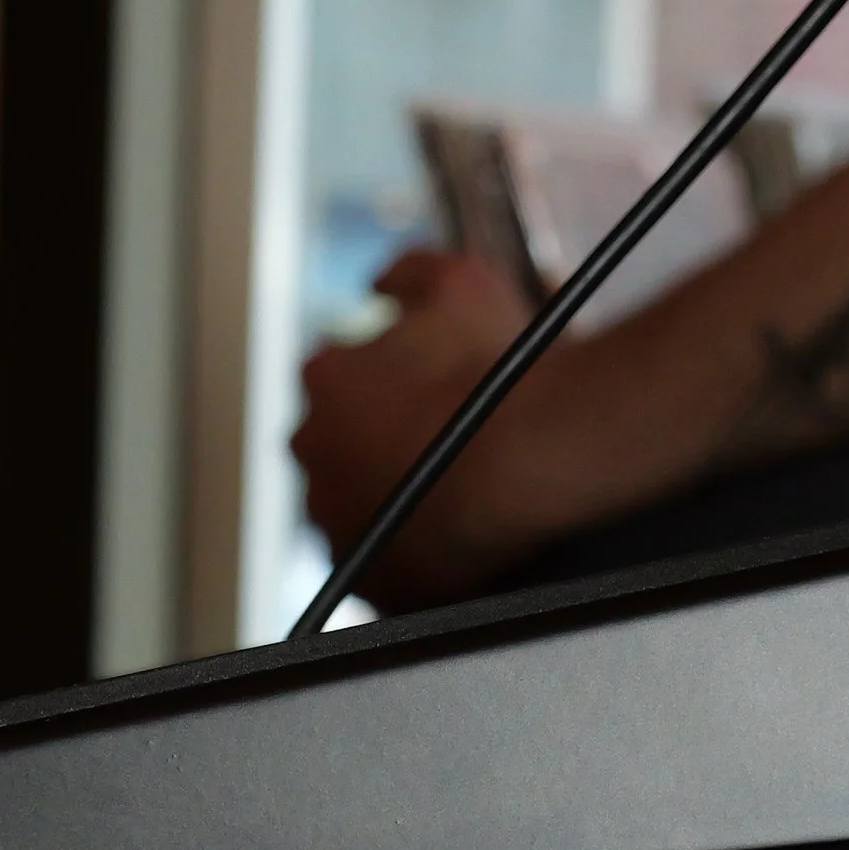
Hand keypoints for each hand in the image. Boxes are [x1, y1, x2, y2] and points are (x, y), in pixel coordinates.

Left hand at [291, 246, 538, 601]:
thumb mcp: (460, 283)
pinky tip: (448, 534)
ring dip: (389, 495)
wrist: (534, 460)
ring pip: (356, 505)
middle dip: (379, 440)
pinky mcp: (369, 578)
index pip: (337, 377)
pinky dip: (406, 548)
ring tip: (450, 489)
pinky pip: (381, 561)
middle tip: (440, 437)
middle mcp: (314, 452)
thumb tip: (383, 281)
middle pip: (339, 444)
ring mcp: (337, 520)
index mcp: (326, 381)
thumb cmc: (496, 371)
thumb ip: (410, 271)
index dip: (386, 379)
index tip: (426, 386)